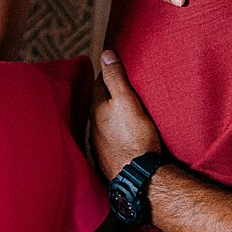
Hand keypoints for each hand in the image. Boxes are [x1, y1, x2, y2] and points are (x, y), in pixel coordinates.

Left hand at [90, 49, 166, 177]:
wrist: (137, 178)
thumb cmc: (135, 139)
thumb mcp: (128, 103)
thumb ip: (117, 79)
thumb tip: (106, 54)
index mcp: (97, 107)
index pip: (102, 82)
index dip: (111, 72)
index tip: (120, 65)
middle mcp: (94, 124)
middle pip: (101, 101)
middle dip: (110, 92)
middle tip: (123, 83)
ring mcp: (99, 141)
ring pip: (103, 119)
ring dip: (111, 111)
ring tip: (123, 106)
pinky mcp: (107, 155)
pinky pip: (108, 135)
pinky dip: (114, 129)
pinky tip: (122, 131)